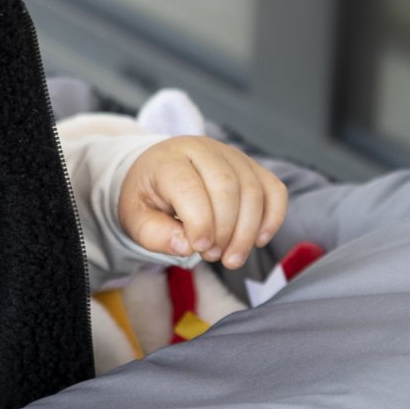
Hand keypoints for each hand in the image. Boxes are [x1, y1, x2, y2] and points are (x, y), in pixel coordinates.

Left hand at [117, 136, 288, 270]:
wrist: (158, 173)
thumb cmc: (148, 197)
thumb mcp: (135, 217)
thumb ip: (153, 234)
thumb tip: (186, 246)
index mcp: (168, 159)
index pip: (191, 188)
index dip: (199, 223)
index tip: (198, 249)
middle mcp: (203, 149)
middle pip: (228, 188)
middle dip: (225, 230)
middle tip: (212, 256)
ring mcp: (232, 156)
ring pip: (254, 191)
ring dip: (247, 232)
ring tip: (231, 258)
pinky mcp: (252, 168)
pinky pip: (274, 190)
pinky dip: (272, 218)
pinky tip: (258, 241)